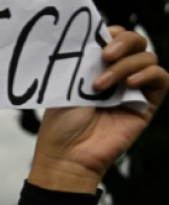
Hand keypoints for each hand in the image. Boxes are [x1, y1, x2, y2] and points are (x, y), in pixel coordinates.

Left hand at [30, 27, 168, 192]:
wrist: (67, 155)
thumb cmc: (61, 125)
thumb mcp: (67, 86)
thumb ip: (84, 62)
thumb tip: (98, 39)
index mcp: (96, 68)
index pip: (115, 39)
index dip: (112, 34)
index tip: (99, 39)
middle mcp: (117, 76)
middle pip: (137, 43)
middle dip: (124, 41)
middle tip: (105, 55)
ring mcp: (133, 90)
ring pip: (148, 58)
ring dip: (126, 65)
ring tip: (101, 85)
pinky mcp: (146, 105)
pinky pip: (161, 79)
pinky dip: (149, 74)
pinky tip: (130, 83)